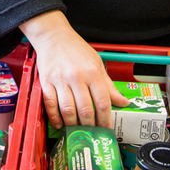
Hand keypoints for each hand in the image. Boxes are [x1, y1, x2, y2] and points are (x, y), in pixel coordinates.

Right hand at [20, 11, 129, 128]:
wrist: (54, 35)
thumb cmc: (76, 49)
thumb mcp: (97, 63)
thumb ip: (109, 85)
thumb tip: (123, 102)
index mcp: (92, 72)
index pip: (103, 102)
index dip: (106, 120)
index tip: (107, 130)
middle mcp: (77, 76)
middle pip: (85, 109)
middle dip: (90, 126)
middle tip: (92, 134)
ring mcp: (60, 80)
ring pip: (68, 110)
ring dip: (73, 124)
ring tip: (77, 130)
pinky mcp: (46, 81)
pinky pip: (50, 105)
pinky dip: (55, 118)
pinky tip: (60, 124)